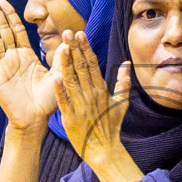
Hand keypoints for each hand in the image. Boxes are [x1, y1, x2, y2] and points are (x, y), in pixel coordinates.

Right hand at [0, 0, 57, 130]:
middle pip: (2, 31)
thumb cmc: (48, 99)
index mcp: (26, 55)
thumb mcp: (59, 74)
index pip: (16, 30)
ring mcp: (2, 67)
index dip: (10, 15)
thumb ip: (64, 55)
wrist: (35, 119)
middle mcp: (13, 58)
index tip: (4, 1)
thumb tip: (72, 34)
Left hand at [53, 32, 127, 163]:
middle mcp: (91, 94)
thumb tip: (127, 63)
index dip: (85, 48)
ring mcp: (81, 105)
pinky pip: (64, 101)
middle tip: (67, 32)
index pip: (92, 64)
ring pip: (72, 80)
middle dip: (74, 49)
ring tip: (60, 47)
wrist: (105, 149)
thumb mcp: (121, 102)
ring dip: (66, 64)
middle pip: (81, 68)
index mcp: (101, 89)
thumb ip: (123, 82)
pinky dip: (60, 91)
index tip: (79, 34)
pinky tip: (55, 78)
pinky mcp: (71, 117)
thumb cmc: (111, 126)